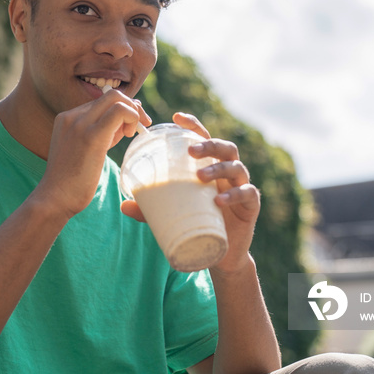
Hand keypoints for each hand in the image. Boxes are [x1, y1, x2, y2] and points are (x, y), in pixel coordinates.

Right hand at [35, 89, 150, 220]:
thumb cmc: (72, 181)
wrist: (55, 198)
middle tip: (140, 127)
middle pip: (111, 94)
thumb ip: (104, 133)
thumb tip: (127, 119)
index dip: (122, 110)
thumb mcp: (87, 149)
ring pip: (116, 98)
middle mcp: (72, 116)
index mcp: (68, 118)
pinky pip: (119, 111)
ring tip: (132, 134)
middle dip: (132, 107)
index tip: (130, 127)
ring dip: (133, 113)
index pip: (102, 101)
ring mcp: (80, 124)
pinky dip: (132, 117)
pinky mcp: (92, 135)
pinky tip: (130, 135)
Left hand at [122, 112, 259, 273]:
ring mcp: (242, 187)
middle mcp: (228, 173)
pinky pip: (247, 194)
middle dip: (208, 145)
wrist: (222, 255)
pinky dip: (234, 195)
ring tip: (200, 177)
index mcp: (210, 166)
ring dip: (218, 169)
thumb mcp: (173, 214)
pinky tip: (219, 200)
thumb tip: (123, 205)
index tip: (177, 117)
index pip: (204, 138)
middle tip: (191, 151)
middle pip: (224, 148)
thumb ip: (151, 209)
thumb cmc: (198, 224)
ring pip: (236, 167)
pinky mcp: (251, 206)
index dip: (193, 126)